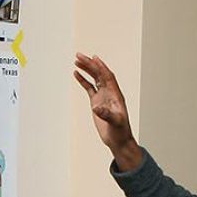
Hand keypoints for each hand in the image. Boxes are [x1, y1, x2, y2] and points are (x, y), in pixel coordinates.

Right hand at [72, 53, 142, 170]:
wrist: (118, 140)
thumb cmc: (120, 131)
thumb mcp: (116, 123)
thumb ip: (107, 114)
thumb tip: (97, 108)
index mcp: (116, 94)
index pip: (108, 77)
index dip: (101, 67)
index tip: (93, 58)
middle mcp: (110, 92)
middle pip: (99, 74)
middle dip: (90, 64)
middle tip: (79, 56)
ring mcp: (103, 96)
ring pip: (94, 79)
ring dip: (86, 69)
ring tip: (76, 61)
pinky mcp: (97, 102)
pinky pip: (89, 88)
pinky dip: (83, 80)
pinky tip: (76, 74)